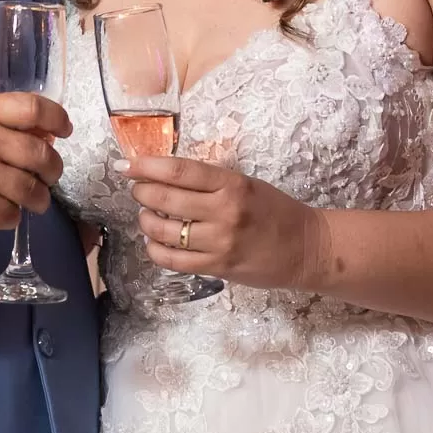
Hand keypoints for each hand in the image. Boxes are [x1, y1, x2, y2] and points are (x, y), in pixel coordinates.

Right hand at [0, 93, 71, 239]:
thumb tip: (44, 135)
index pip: (32, 109)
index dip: (57, 118)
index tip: (64, 130)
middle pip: (41, 155)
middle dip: (53, 168)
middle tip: (50, 174)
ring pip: (32, 190)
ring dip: (39, 197)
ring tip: (34, 198)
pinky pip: (11, 215)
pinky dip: (12, 214)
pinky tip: (1, 209)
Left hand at [123, 155, 326, 290]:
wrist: (305, 248)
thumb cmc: (275, 211)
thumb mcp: (246, 184)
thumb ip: (210, 181)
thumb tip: (164, 176)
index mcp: (232, 184)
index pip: (179, 171)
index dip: (146, 166)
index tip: (126, 165)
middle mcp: (224, 211)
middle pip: (165, 199)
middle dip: (142, 193)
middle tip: (137, 190)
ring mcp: (220, 242)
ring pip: (164, 231)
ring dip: (145, 221)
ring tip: (146, 216)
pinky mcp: (217, 267)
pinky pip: (173, 260)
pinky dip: (155, 249)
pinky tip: (153, 242)